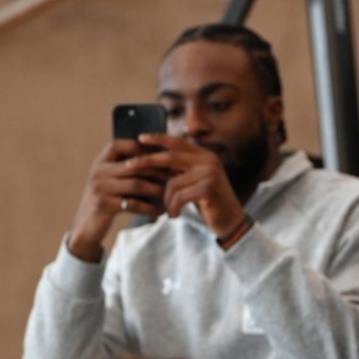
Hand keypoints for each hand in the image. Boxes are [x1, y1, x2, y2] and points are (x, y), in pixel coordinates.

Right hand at [66, 140, 168, 261]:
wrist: (86, 225)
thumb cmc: (106, 199)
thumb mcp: (111, 180)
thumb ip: (126, 168)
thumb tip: (159, 157)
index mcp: (100, 162)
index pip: (119, 145)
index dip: (139, 146)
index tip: (161, 153)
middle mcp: (98, 172)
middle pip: (134, 166)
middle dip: (158, 171)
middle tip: (176, 176)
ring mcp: (100, 188)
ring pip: (137, 185)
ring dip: (158, 190)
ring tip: (171, 195)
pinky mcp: (104, 206)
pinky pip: (134, 204)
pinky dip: (150, 208)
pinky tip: (161, 211)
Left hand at [125, 134, 246, 236]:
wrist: (230, 221)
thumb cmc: (208, 202)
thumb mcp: (193, 181)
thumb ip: (179, 170)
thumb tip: (150, 160)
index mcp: (205, 155)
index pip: (178, 142)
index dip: (158, 138)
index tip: (139, 138)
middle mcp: (209, 161)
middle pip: (170, 157)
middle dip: (147, 161)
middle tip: (128, 166)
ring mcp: (210, 174)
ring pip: (172, 183)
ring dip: (166, 200)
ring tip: (169, 210)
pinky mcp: (208, 189)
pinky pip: (179, 196)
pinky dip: (173, 208)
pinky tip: (175, 216)